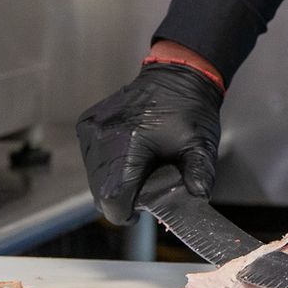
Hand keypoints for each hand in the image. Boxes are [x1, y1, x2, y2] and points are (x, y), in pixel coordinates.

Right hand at [76, 59, 224, 225]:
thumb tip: (198, 197)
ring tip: (139, 169)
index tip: (140, 212)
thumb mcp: (201, 144)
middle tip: (146, 186)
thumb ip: (200, 174)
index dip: (126, 212)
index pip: (112, 196)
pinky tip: (128, 156)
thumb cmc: (190, 109)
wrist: (177, 75)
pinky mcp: (86, 125)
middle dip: (123, 198)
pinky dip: (107, 167)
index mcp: (128, 141)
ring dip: (114, 183)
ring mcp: (91, 129)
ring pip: (94, 178)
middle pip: (100, 192)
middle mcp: (102, 135)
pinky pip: (91, 161)